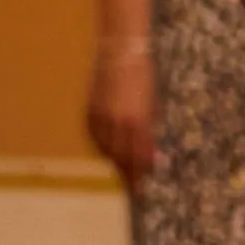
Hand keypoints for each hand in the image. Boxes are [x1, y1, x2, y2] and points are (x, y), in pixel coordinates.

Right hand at [88, 40, 162, 182]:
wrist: (119, 53)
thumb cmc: (144, 77)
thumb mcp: (153, 106)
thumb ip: (151, 133)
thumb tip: (155, 157)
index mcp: (137, 121)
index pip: (138, 157)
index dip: (139, 176)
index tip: (141, 191)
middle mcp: (116, 123)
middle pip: (120, 158)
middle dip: (127, 174)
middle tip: (133, 187)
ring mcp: (100, 118)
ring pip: (106, 151)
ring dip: (115, 161)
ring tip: (124, 169)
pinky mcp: (89, 113)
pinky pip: (96, 139)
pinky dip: (103, 147)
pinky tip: (110, 150)